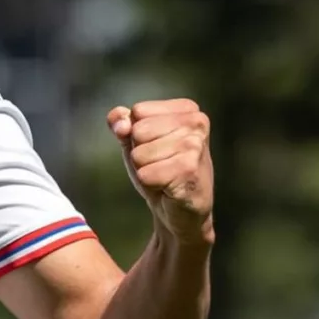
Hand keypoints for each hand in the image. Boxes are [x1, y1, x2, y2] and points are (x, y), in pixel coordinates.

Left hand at [108, 99, 214, 246]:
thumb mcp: (135, 140)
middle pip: (138, 131)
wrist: (181, 210)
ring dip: (146, 169)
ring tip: (165, 175)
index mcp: (187, 109)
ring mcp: (195, 145)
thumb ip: (121, 122)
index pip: (138, 111)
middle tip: (161, 164)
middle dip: (140, 152)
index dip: (136, 133)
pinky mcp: (189, 169)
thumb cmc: (159, 168)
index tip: (157, 146)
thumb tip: (121, 123)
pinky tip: (169, 187)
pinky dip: (150, 183)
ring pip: (140, 153)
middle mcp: (196, 122)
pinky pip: (145, 173)